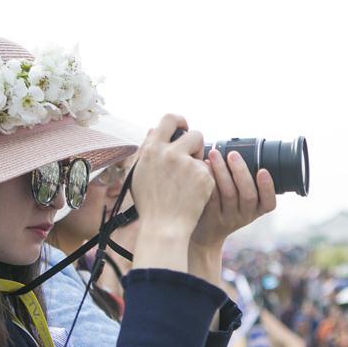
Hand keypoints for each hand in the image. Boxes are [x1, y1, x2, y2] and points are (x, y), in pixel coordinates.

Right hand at [131, 114, 213, 233]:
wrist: (164, 226)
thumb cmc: (150, 204)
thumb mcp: (139, 174)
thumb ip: (147, 150)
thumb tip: (154, 130)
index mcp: (152, 149)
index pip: (169, 119)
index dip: (180, 120)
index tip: (184, 127)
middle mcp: (170, 153)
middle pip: (195, 134)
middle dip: (196, 145)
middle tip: (191, 158)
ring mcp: (189, 165)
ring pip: (205, 155)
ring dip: (200, 164)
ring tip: (188, 182)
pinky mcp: (204, 177)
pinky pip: (208, 172)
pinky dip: (203, 182)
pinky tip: (193, 194)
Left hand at [190, 148, 276, 250]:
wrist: (204, 233)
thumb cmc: (224, 207)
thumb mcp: (240, 200)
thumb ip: (243, 181)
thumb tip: (239, 148)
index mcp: (256, 210)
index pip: (269, 203)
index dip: (268, 188)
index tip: (263, 170)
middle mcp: (244, 216)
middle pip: (248, 195)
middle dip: (241, 172)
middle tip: (233, 154)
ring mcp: (227, 218)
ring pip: (228, 195)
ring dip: (222, 172)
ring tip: (215, 154)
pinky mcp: (210, 218)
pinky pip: (211, 198)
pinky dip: (209, 180)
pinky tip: (204, 166)